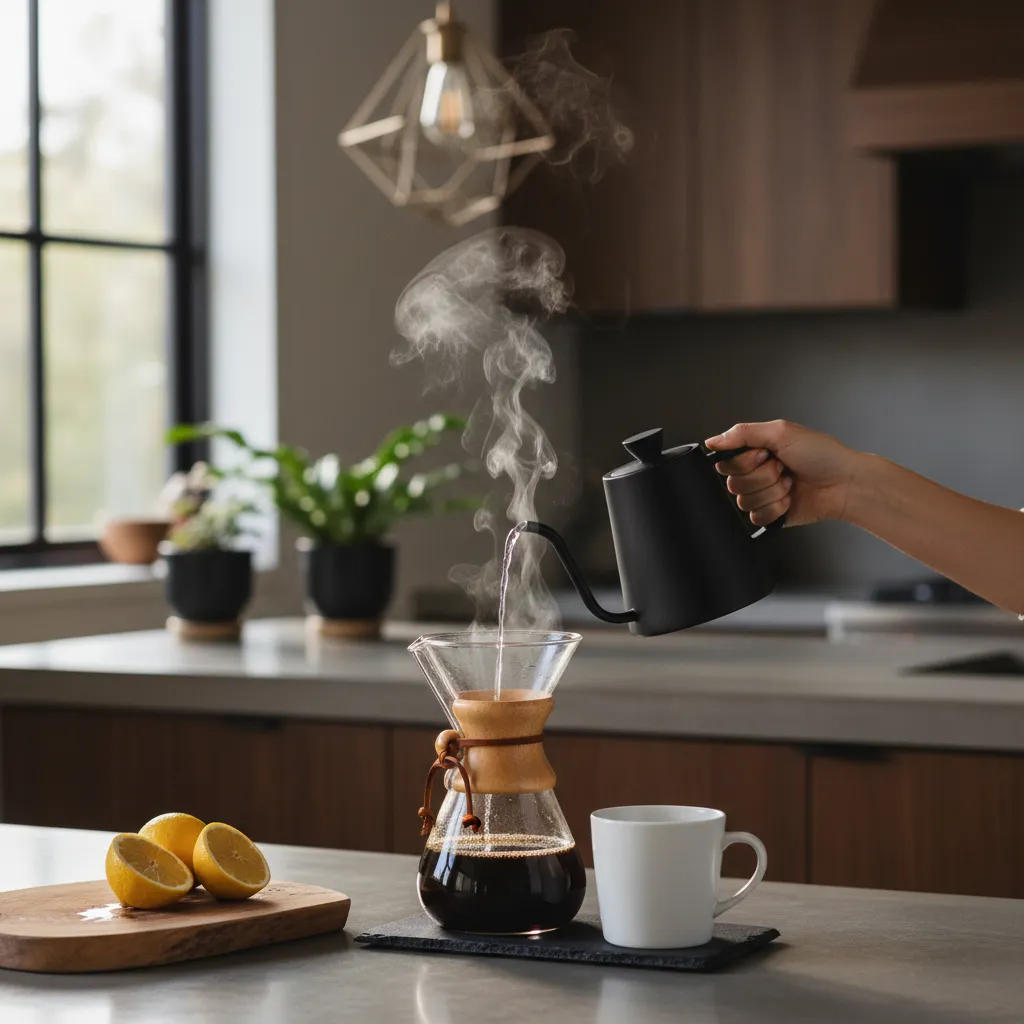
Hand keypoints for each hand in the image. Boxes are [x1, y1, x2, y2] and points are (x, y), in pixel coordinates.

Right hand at [704, 420, 860, 526]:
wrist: (844, 483)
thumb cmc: (821, 454)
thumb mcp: (781, 431)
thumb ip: (742, 433)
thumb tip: (712, 441)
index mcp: (754, 452)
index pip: (725, 462)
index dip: (744, 461)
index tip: (765, 454)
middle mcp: (755, 473)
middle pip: (733, 483)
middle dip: (762, 476)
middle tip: (783, 468)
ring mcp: (763, 495)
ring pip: (744, 502)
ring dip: (772, 491)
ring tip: (790, 483)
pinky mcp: (771, 515)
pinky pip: (756, 518)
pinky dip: (776, 508)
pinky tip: (790, 499)